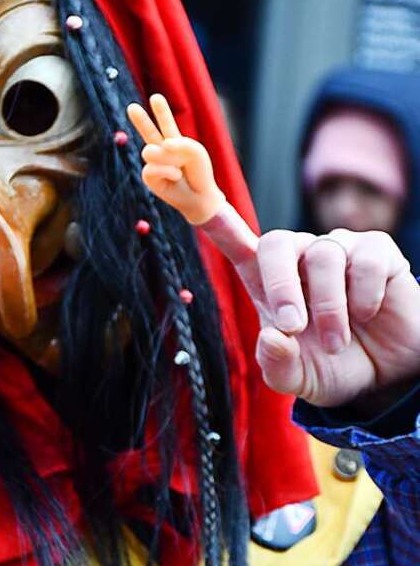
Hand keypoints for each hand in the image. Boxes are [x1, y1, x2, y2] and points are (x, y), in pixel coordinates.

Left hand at [127, 93, 419, 406]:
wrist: (389, 376)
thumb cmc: (332, 367)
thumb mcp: (299, 379)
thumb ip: (278, 366)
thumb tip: (270, 337)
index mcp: (266, 280)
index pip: (235, 240)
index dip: (211, 217)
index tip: (177, 186)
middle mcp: (299, 257)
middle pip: (277, 242)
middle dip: (280, 284)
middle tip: (291, 326)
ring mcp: (338, 249)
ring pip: (323, 256)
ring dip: (328, 307)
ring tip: (335, 342)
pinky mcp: (377, 251)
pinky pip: (364, 258)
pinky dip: (363, 295)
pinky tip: (367, 315)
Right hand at [127, 94, 225, 224]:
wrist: (199, 196)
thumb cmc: (199, 173)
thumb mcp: (196, 152)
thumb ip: (180, 143)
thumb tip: (160, 146)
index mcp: (173, 141)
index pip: (166, 123)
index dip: (161, 111)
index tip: (156, 98)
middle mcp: (162, 150)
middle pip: (148, 131)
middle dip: (140, 119)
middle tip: (131, 107)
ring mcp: (154, 163)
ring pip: (149, 151)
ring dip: (167, 158)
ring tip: (179, 168)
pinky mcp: (149, 177)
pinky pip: (152, 167)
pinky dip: (167, 170)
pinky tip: (176, 176)